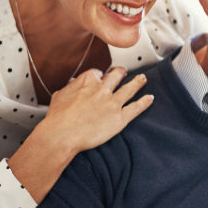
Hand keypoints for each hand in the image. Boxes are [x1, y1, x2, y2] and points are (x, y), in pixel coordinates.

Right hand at [9, 67, 152, 202]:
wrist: (62, 135)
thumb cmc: (58, 118)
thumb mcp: (59, 95)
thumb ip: (71, 87)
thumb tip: (75, 82)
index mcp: (88, 81)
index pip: (98, 73)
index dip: (100, 76)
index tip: (101, 78)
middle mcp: (103, 89)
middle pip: (116, 76)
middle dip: (120, 73)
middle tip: (124, 72)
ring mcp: (113, 102)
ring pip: (130, 88)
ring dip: (138, 82)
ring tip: (143, 78)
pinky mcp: (120, 117)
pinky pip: (137, 107)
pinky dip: (145, 102)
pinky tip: (150, 98)